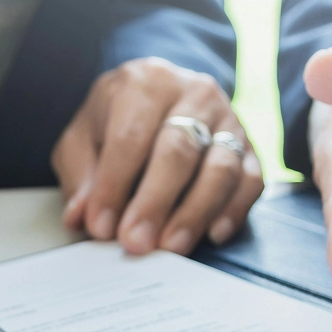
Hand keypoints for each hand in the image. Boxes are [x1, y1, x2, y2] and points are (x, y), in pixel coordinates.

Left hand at [53, 58, 262, 254]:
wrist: (157, 99)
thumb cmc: (114, 123)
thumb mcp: (82, 140)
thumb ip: (80, 176)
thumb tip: (80, 217)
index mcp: (145, 83)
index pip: (129, 137)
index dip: (114, 186)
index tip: (101, 226)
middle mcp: (193, 93)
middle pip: (177, 151)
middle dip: (154, 203)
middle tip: (136, 242)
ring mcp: (228, 119)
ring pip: (220, 168)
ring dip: (194, 213)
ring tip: (171, 247)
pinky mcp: (250, 147)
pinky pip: (251, 180)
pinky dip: (234, 210)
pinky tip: (212, 234)